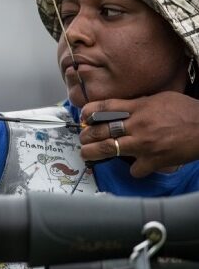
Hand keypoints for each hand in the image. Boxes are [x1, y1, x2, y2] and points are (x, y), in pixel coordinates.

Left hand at [80, 91, 198, 176]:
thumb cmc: (186, 111)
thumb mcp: (159, 98)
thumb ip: (138, 104)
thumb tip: (121, 107)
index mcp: (138, 107)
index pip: (104, 108)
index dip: (88, 113)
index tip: (83, 117)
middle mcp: (137, 125)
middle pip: (100, 130)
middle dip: (86, 135)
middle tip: (83, 138)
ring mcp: (143, 144)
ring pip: (107, 149)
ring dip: (93, 152)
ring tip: (87, 153)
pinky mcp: (153, 161)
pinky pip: (134, 169)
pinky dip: (133, 169)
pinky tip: (135, 166)